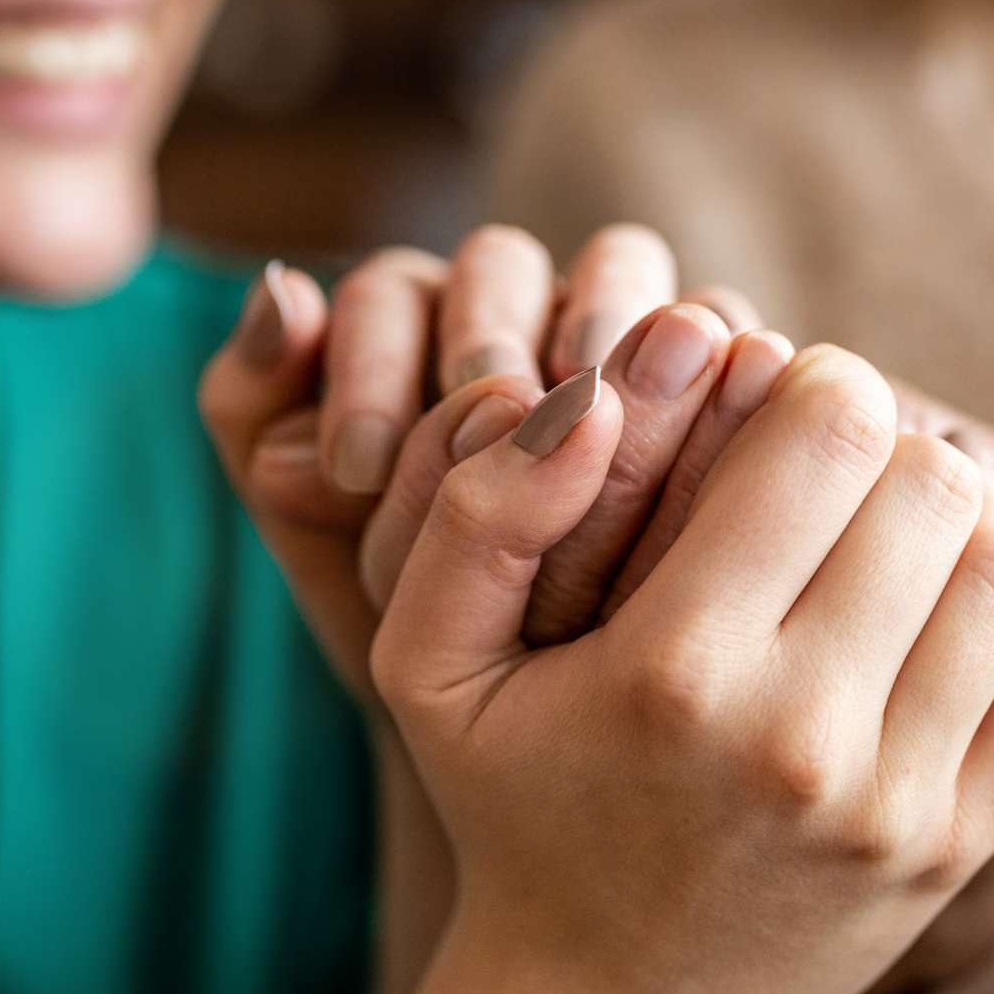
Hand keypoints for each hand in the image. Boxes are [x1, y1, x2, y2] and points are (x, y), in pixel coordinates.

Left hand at [200, 225, 762, 699]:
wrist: (542, 725)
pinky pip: (727, 343)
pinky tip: (694, 460)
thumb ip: (265, 422)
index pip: (390, 296)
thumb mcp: (325, 541)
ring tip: (588, 428)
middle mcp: (526, 308)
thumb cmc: (414, 620)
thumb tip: (281, 296)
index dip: (370, 367)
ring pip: (623, 278)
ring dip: (604, 339)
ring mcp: (633, 333)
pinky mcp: (727, 372)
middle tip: (478, 423)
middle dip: (484, 344)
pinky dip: (708, 387)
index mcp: (417, 324)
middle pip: (506, 267)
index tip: (355, 467)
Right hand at [361, 349, 993, 993]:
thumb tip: (592, 390)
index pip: (825, 432)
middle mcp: (800, 737)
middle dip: (883, 442)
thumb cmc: (513, 808)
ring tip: (889, 529)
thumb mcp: (430, 664)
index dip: (812, 377)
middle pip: (931, 482)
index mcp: (673, 670)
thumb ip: (482, 510)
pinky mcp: (961, 848)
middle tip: (827, 469)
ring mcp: (898, 804)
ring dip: (963, 513)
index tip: (772, 403)